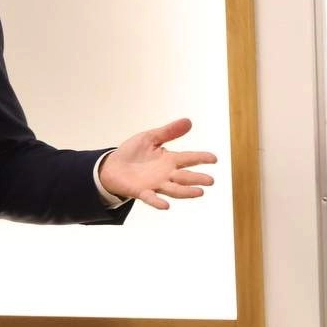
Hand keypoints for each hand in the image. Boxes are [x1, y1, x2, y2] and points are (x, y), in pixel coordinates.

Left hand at [99, 118, 216, 209]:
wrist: (112, 166)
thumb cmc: (133, 152)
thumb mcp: (150, 138)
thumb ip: (168, 132)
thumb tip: (188, 121)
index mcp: (169, 160)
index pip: (189, 158)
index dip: (201, 158)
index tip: (214, 159)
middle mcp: (166, 174)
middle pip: (185, 177)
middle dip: (197, 179)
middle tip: (210, 181)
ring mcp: (155, 184)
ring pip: (174, 189)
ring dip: (186, 192)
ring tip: (199, 192)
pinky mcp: (141, 192)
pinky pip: (151, 198)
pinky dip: (158, 202)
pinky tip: (166, 206)